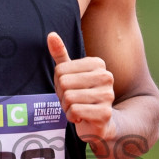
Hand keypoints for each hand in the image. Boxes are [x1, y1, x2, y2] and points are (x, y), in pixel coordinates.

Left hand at [47, 33, 115, 148]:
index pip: (60, 70)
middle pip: (64, 83)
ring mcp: (108, 95)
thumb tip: (51, 35)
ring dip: (66, 107)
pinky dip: (72, 117)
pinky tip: (81, 117)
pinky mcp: (105, 113)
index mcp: (98, 64)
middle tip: (71, 101)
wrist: (99, 123)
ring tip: (76, 108)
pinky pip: (75, 111)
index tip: (69, 89)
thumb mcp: (70, 74)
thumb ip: (61, 55)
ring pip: (69, 98)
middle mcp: (106, 77)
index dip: (58, 83)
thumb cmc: (82, 95)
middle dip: (62, 96)